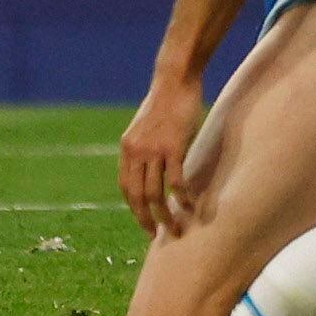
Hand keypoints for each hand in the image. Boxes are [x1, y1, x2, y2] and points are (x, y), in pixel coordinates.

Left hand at [119, 75, 204, 238]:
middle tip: (156, 236)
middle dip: (146, 219)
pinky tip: (189, 205)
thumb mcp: (147, 126)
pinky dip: (182, 196)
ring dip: (165, 214)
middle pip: (137, 196)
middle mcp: (136, 153)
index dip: (134, 208)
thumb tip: (153, 164)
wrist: (175, 79)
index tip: (145, 221)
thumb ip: (146, 147)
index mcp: (127, 149)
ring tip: (176, 227)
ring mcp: (153, 150)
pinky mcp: (173, 146)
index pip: (126, 188)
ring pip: (155, 193)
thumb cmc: (167, 101)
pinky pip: (176, 179)